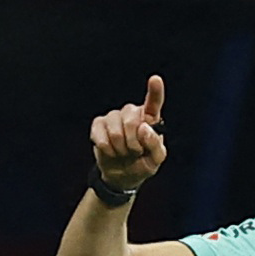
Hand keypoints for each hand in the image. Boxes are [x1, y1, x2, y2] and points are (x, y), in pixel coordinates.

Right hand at [89, 77, 165, 196]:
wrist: (122, 176)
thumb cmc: (142, 164)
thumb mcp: (155, 160)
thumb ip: (155, 145)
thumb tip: (143, 128)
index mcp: (150, 119)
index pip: (154, 102)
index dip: (155, 91)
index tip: (155, 79)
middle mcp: (132, 113)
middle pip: (131, 118)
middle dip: (133, 142)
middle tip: (135, 152)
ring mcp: (114, 117)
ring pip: (115, 128)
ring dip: (120, 147)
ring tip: (123, 152)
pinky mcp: (99, 124)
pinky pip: (100, 134)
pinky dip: (106, 148)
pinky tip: (110, 151)